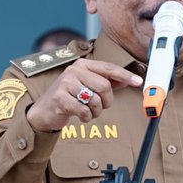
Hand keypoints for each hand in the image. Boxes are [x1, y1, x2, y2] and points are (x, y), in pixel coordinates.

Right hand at [26, 60, 141, 133]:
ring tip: (89, 112)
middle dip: (106, 101)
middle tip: (100, 107)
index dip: (125, 75)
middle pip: (104, 86)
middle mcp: (73, 71)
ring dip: (96, 112)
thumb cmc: (68, 98)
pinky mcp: (60, 98)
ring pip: (95, 100)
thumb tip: (127, 80)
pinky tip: (81, 116)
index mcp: (82, 65)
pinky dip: (87, 117)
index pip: (108, 68)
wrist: (44, 111)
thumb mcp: (86, 86)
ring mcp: (65, 83)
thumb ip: (105, 82)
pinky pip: (85, 110)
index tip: (138, 82)